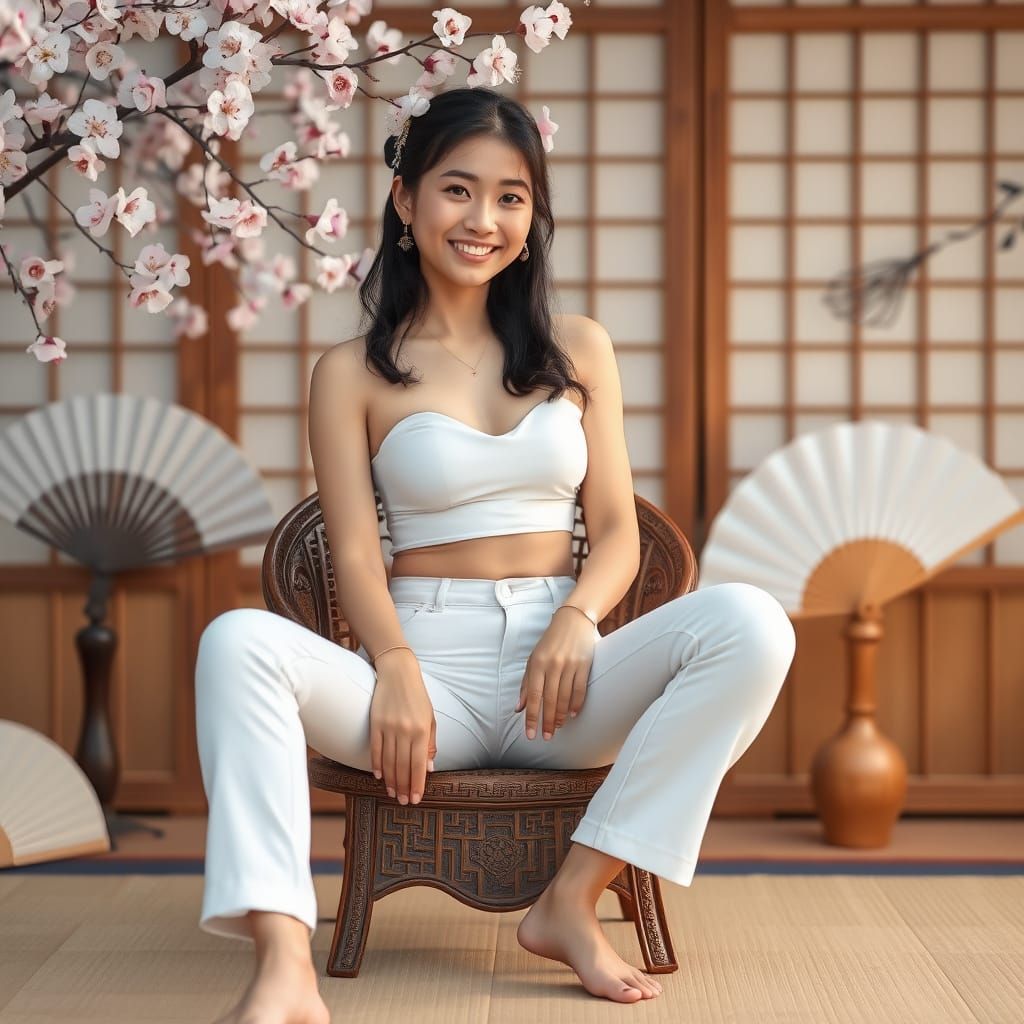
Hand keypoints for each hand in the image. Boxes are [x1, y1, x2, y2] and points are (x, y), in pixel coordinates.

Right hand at [369, 651, 436, 804]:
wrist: (399, 673)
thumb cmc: (418, 697)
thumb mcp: (431, 718)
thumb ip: (430, 744)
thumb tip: (429, 769)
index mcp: (422, 730)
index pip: (419, 764)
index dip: (417, 784)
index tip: (416, 799)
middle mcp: (405, 731)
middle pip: (402, 766)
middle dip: (403, 787)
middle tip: (403, 802)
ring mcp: (389, 727)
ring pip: (388, 761)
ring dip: (390, 780)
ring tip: (392, 793)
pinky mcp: (375, 723)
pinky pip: (375, 749)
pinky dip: (376, 764)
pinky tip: (379, 777)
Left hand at [514, 606, 595, 740]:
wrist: (572, 620)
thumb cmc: (550, 641)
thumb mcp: (533, 659)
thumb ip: (526, 683)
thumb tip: (519, 707)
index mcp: (537, 664)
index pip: (533, 696)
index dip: (531, 717)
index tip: (530, 734)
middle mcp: (553, 665)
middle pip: (549, 700)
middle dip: (546, 721)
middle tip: (546, 737)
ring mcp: (570, 665)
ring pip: (564, 697)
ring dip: (560, 716)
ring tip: (558, 727)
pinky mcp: (585, 664)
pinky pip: (580, 689)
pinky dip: (576, 704)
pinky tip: (572, 714)